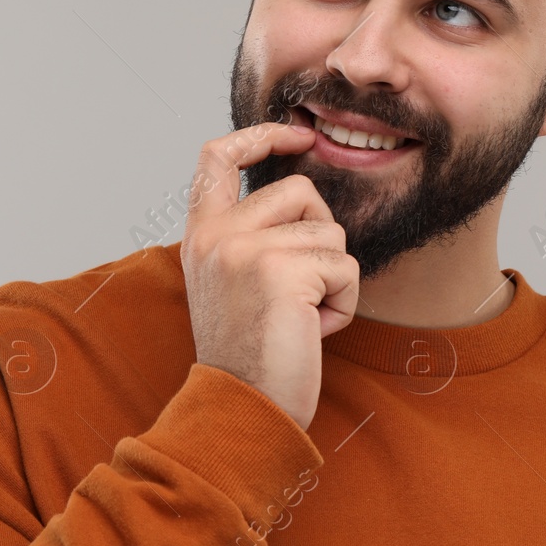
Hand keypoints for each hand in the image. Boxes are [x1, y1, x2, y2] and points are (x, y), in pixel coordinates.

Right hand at [180, 121, 359, 431]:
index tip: (296, 134)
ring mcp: (246, 250)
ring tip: (302, 316)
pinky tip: (312, 331)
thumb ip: (248, 236)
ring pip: (331, 233)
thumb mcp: (231, 283)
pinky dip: (343, 303)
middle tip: (301, 288)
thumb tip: (301, 193)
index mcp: (200, 236)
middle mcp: (216, 236)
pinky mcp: (282, 272)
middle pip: (301, 190)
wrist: (241, 411)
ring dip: (333, 278)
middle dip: (321, 235)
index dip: (261, 134)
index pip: (218, 156)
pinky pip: (345, 268)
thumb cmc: (249, 355)